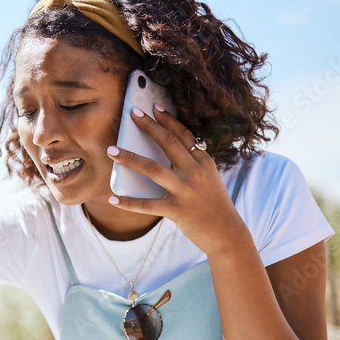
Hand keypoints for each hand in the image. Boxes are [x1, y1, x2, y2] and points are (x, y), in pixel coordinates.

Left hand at [107, 106, 249, 256]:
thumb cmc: (213, 204)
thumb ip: (190, 164)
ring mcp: (185, 190)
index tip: (154, 107)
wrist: (227, 232)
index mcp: (203, 161)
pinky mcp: (177, 210)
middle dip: (149, 126)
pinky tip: (112, 198)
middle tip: (132, 114)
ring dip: (129, 158)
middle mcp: (195, 172)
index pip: (184, 134)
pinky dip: (128, 202)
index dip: (168, 120)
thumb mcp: (207, 178)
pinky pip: (147, 205)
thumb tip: (160, 154)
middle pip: (168, 143)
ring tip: (112, 150)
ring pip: (152, 169)